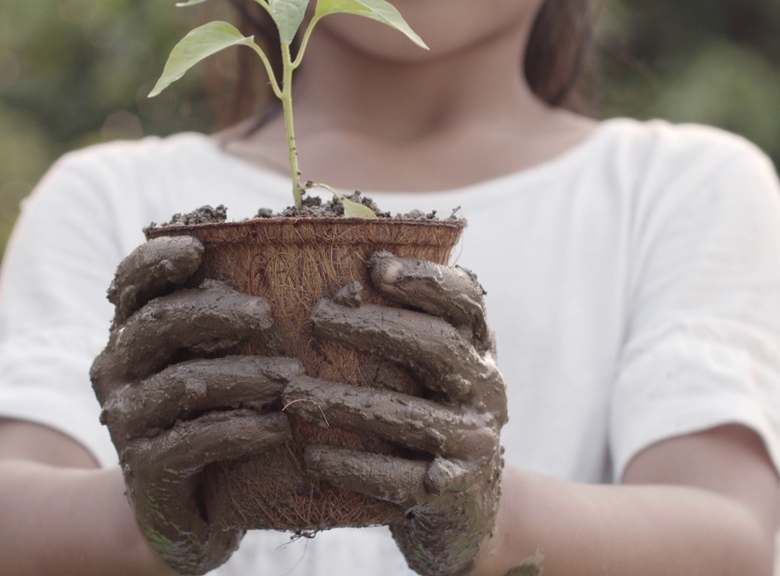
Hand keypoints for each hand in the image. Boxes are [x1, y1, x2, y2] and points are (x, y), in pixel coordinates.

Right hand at [89, 236, 301, 574]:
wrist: (179, 512)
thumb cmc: (212, 417)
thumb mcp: (212, 365)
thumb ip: (236, 323)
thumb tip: (327, 275)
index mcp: (131, 332)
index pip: (131, 282)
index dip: (156, 258)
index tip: (197, 248)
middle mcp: (117, 370)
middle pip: (157, 324)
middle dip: (213, 312)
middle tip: (265, 313)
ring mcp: (126, 421)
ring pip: (180, 385)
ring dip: (241, 375)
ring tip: (291, 377)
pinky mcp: (145, 468)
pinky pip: (193, 441)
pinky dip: (241, 430)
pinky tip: (281, 428)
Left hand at [282, 251, 507, 575]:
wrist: (465, 512)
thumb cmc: (425, 419)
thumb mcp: (425, 372)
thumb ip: (398, 328)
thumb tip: (345, 281)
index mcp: (478, 349)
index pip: (465, 300)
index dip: (426, 278)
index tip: (376, 267)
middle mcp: (486, 389)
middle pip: (438, 346)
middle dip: (375, 328)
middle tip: (318, 317)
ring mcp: (474, 442)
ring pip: (409, 417)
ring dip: (345, 404)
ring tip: (294, 395)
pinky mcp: (453, 491)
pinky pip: (397, 476)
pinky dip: (352, 466)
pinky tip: (313, 457)